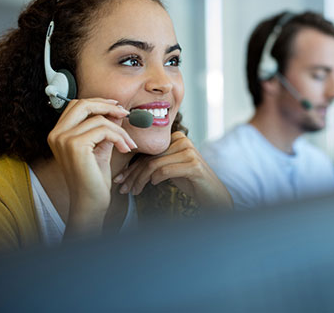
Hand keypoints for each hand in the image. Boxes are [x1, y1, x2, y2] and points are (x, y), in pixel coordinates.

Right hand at [47, 98, 137, 233]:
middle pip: (83, 104)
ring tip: (128, 144)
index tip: (117, 108)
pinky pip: (104, 130)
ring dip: (120, 130)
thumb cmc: (94, 178)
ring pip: (99, 119)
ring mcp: (64, 139)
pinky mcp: (75, 145)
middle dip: (107, 106)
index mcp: (58, 134)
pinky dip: (119, 138)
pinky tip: (125, 149)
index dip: (98, 102)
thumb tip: (117, 111)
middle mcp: (56, 134)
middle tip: (125, 114)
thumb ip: (105, 129)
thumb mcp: (100, 147)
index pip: (77, 105)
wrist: (90, 201)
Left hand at [114, 131, 232, 209]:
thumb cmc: (191, 181)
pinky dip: (155, 179)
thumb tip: (127, 169)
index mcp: (177, 138)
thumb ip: (156, 162)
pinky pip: (165, 170)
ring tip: (133, 192)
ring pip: (154, 165)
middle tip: (122, 188)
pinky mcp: (193, 165)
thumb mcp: (171, 168)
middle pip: (149, 158)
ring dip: (140, 180)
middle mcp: (183, 141)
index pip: (148, 152)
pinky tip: (152, 185)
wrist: (214, 194)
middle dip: (132, 175)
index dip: (131, 166)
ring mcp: (189, 152)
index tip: (119, 179)